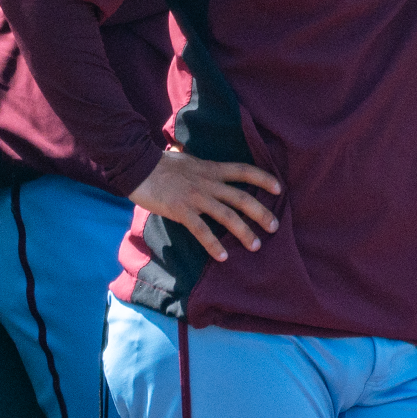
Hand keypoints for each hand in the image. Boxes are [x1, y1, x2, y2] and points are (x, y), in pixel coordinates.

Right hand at [128, 149, 280, 262]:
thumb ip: (204, 169)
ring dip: (244, 232)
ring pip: (227, 216)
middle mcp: (209, 182)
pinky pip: (202, 230)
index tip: (279, 188)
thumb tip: (211, 172)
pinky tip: (223, 256)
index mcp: (212, 169)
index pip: (245, 171)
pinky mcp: (181, 210)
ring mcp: (196, 197)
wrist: (137, 166)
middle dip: (262, 213)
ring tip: (256, 245)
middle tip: (275, 227)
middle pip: (243, 198)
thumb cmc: (161, 164)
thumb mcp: (190, 161)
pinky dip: (214, 244)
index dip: (264, 178)